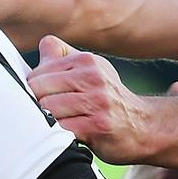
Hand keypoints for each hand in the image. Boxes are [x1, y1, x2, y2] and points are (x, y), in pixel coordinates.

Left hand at [28, 35, 151, 163]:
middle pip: (38, 88)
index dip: (33, 88)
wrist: (144, 127)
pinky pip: (60, 128)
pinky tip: (66, 135)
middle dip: (36, 103)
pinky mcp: (98, 126)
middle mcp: (93, 77)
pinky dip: (57, 134)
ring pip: (47, 108)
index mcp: (86, 60)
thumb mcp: (92, 70)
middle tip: (46, 114)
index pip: (38, 72)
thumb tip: (42, 43)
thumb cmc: (110, 99)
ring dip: (46, 120)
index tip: (42, 98)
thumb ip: (64, 56)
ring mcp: (97, 102)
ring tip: (57, 123)